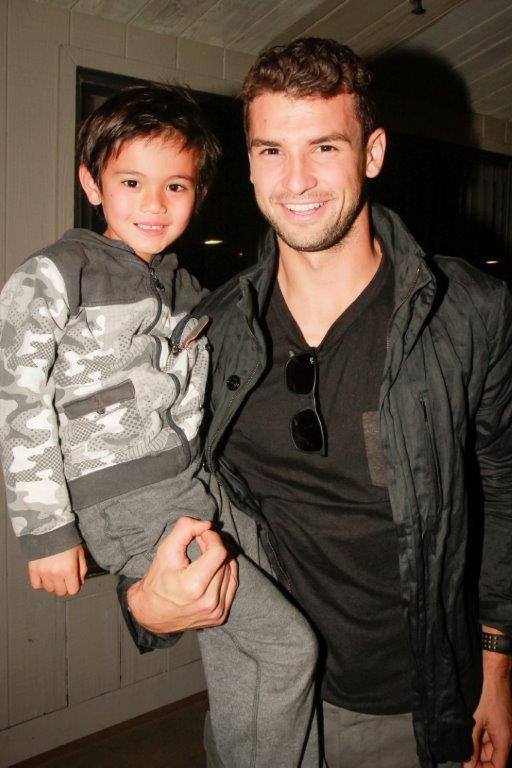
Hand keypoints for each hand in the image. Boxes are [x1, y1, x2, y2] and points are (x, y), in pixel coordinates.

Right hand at [28, 545, 87, 595]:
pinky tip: (45, 576)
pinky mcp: (33, 570)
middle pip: (61, 592)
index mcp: (69, 569)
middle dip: (64, 586)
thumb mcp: (80, 552)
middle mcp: (56, 574)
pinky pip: (36, 585)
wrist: (49, 528)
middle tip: (64, 577)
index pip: (73, 590)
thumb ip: (82, 569)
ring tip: (55, 574)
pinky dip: (41, 583)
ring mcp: (43, 573)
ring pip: (49, 589)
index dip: (74, 586)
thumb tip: (80, 582)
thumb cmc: (66, 539)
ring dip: (53, 584)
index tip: (73, 581)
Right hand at [127, 516, 237, 634]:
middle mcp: (208, 602)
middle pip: (224, 560)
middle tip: (200, 543)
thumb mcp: (165, 551)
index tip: (201, 535)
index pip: (219, 552)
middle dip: (213, 546)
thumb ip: (185, 530)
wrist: (151, 613)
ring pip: (230, 570)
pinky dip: (224, 572)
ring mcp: (216, 611)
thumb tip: (207, 524)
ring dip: (220, 558)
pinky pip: (232, 583)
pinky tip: (211, 569)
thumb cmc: (158, 580)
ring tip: (203, 557)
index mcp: (193, 587)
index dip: (212, 537)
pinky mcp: (220, 615)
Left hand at [464, 631, 511, 767]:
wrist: (493, 674)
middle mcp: (505, 736)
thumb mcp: (476, 721)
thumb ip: (472, 744)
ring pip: (489, 746)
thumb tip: (468, 764)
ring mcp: (501, 728)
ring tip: (461, 746)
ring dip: (476, 748)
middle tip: (461, 758)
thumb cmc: (486, 695)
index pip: (498, 766)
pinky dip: (478, 737)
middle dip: (478, 760)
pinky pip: (488, 734)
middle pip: (493, 758)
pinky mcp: (496, 720)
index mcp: (504, 740)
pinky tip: (466, 734)